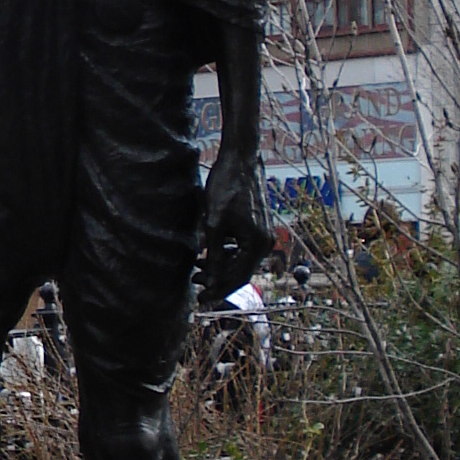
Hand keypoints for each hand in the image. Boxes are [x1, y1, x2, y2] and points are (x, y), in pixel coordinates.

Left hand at [198, 144, 272, 302]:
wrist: (240, 160)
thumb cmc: (226, 187)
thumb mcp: (214, 223)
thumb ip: (214, 254)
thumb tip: (211, 280)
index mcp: (256, 244)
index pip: (238, 278)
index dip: (218, 290)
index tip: (200, 299)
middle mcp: (264, 242)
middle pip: (241, 272)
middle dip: (217, 281)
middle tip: (195, 285)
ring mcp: (262, 234)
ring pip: (240, 261)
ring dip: (220, 267)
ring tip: (196, 269)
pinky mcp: (257, 226)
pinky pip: (242, 249)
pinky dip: (226, 254)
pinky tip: (208, 253)